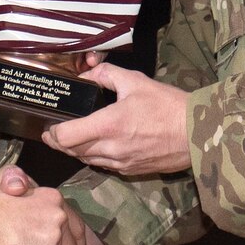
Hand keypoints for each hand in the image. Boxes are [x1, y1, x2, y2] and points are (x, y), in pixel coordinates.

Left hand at [43, 64, 189, 173]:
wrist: (196, 134)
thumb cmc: (168, 106)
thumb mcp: (136, 81)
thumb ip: (107, 75)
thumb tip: (88, 73)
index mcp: (107, 125)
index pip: (65, 137)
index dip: (52, 132)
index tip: (48, 125)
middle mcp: (109, 149)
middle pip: (72, 151)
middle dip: (60, 142)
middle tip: (55, 131)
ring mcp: (120, 163)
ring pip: (86, 160)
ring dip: (76, 151)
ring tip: (74, 138)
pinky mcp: (130, 170)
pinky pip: (103, 166)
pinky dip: (95, 157)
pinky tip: (99, 146)